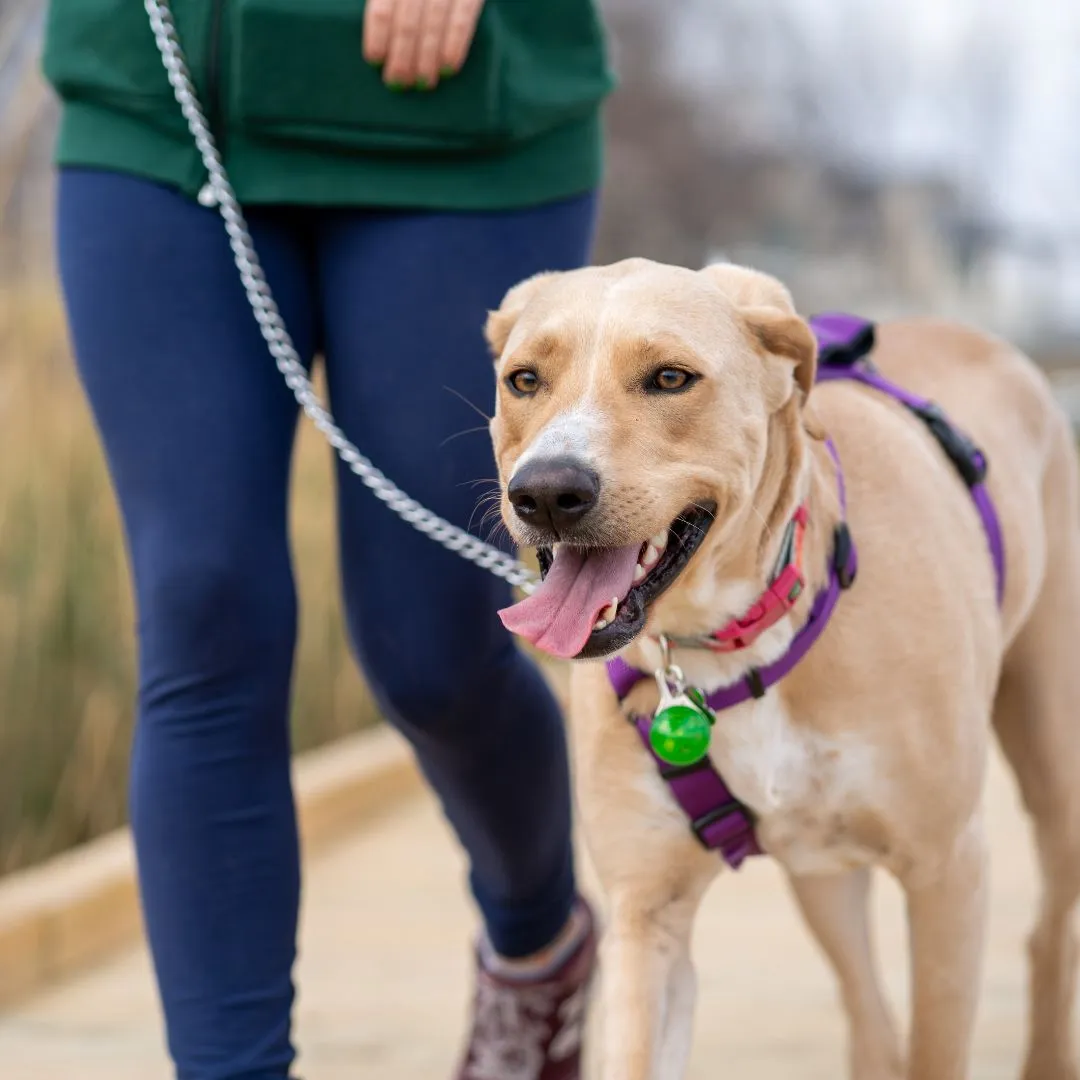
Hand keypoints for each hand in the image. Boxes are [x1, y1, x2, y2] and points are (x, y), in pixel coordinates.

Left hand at [363, 0, 485, 89]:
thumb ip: (388, 6)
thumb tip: (378, 45)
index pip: (382, 8)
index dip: (378, 35)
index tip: (375, 61)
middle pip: (407, 21)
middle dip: (402, 56)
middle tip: (398, 84)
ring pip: (433, 23)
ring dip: (427, 58)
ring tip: (424, 84)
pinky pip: (463, 19)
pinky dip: (456, 44)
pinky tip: (449, 68)